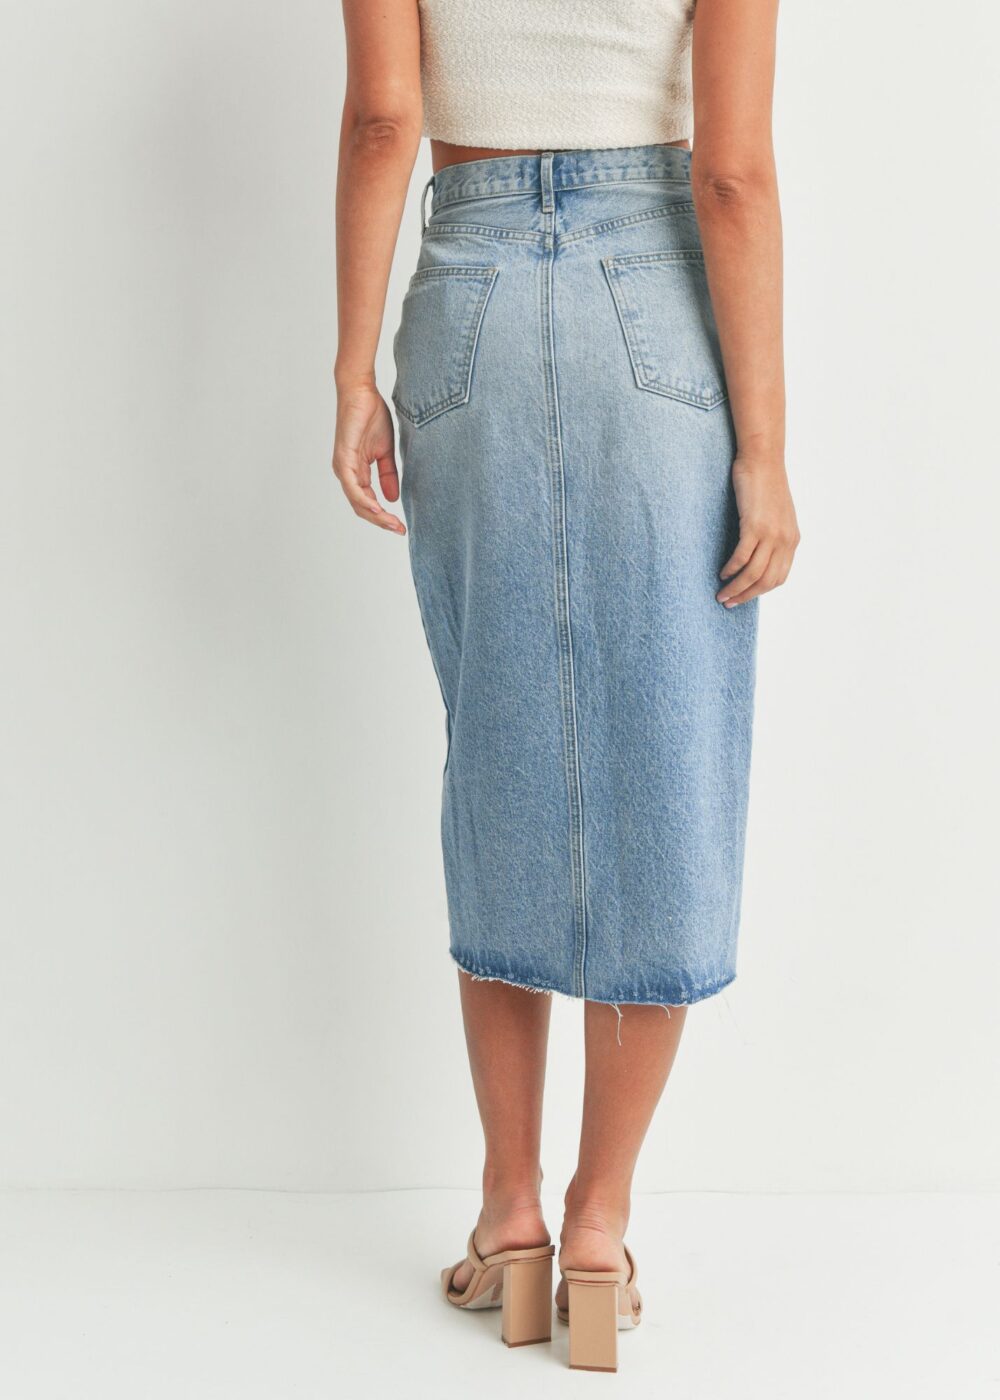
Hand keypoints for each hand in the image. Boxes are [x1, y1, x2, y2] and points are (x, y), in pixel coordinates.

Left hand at [332, 381, 405, 534]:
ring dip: (375, 516)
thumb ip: (388, 474)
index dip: (384, 517)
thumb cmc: (371, 416)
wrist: (361, 391)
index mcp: (356, 472)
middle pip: (362, 508)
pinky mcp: (344, 459)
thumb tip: (393, 498)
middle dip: (381, 521)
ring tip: (392, 524)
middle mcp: (347, 473)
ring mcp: (343, 467)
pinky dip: (365, 500)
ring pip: (357, 502)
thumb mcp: (386, 451)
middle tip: (400, 530)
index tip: (401, 526)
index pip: (368, 503)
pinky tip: (378, 509)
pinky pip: (354, 487)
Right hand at [717, 454, 799, 606]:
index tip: (743, 596)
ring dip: (736, 588)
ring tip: (721, 594)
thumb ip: (771, 536)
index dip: (760, 591)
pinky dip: (731, 570)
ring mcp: (771, 534)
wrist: (763, 460)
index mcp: (792, 540)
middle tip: (728, 602)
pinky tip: (722, 573)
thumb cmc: (764, 484)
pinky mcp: (755, 526)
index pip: (778, 577)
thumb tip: (756, 554)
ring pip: (753, 573)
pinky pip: (742, 557)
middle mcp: (785, 540)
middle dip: (746, 596)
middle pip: (766, 581)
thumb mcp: (775, 514)